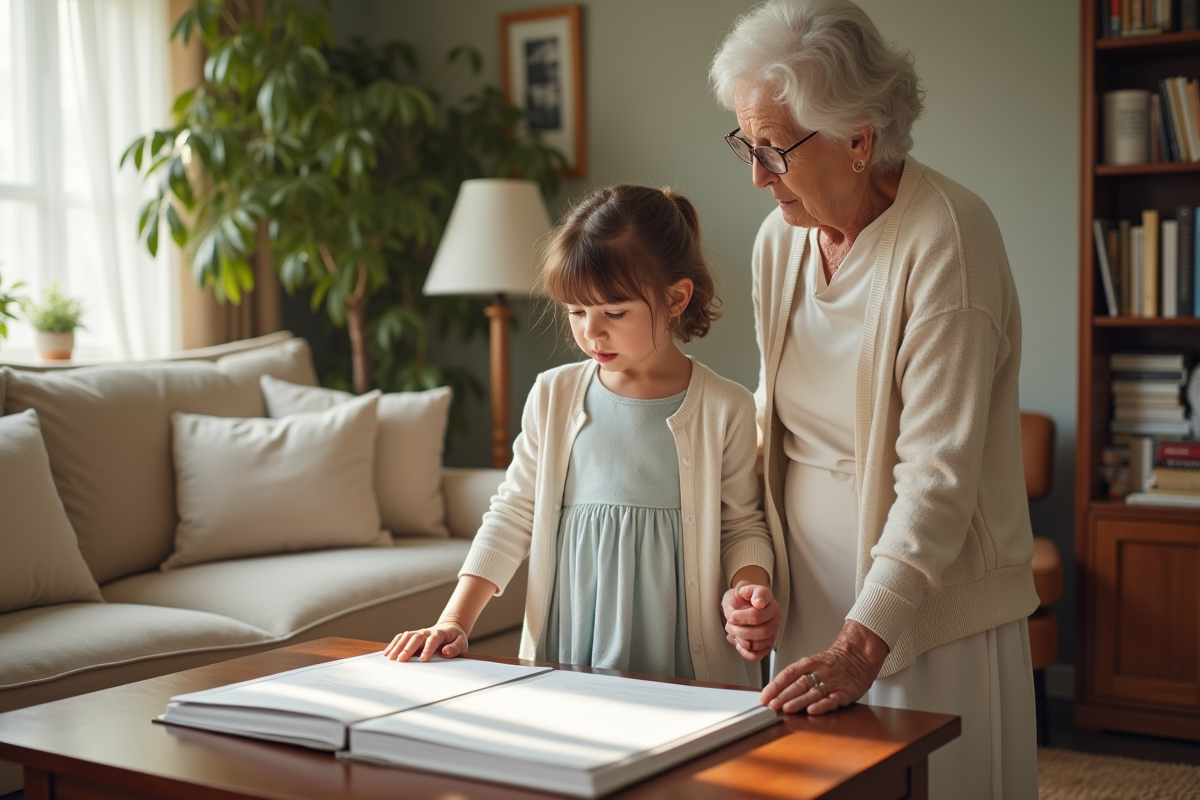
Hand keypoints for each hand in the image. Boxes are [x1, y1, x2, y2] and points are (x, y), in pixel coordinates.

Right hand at [383, 623, 467, 661]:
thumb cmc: (455, 639)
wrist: (450, 629)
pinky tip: (387, 653)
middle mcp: (427, 632)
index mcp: (440, 633)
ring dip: (398, 646)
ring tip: (391, 658)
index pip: (433, 640)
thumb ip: (455, 648)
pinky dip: (393, 644)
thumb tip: (446, 652)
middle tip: (401, 660)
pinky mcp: (412, 635)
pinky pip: (401, 637)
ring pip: (406, 636)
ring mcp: (418, 632)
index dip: (428, 649)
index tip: (423, 660)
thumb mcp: (461, 643)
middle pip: (416, 637)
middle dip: (408, 648)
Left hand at [722, 583, 780, 661]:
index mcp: (771, 605)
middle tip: (729, 624)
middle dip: (740, 630)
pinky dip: (745, 652)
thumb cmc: (741, 598)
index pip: (758, 615)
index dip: (743, 618)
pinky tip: (738, 643)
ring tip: (733, 631)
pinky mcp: (766, 645)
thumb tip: (760, 602)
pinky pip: (758, 655)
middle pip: (762, 632)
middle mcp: (775, 619)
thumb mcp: (743, 589)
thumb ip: (752, 592)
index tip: (732, 615)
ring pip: (760, 644)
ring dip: (741, 640)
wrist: (738, 605)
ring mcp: (772, 633)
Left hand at [760, 619, 888, 714]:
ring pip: (813, 692)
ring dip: (799, 701)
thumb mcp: (813, 663)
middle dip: (783, 695)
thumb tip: (774, 692)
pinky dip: (823, 706)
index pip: (788, 674)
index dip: (774, 686)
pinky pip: (833, 700)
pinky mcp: (846, 692)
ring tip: (786, 709)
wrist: (860, 655)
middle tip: (771, 705)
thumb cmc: (833, 662)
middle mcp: (819, 672)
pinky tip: (813, 711)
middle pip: (798, 684)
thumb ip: (796, 676)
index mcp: (809, 663)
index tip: (763, 697)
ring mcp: (833, 682)